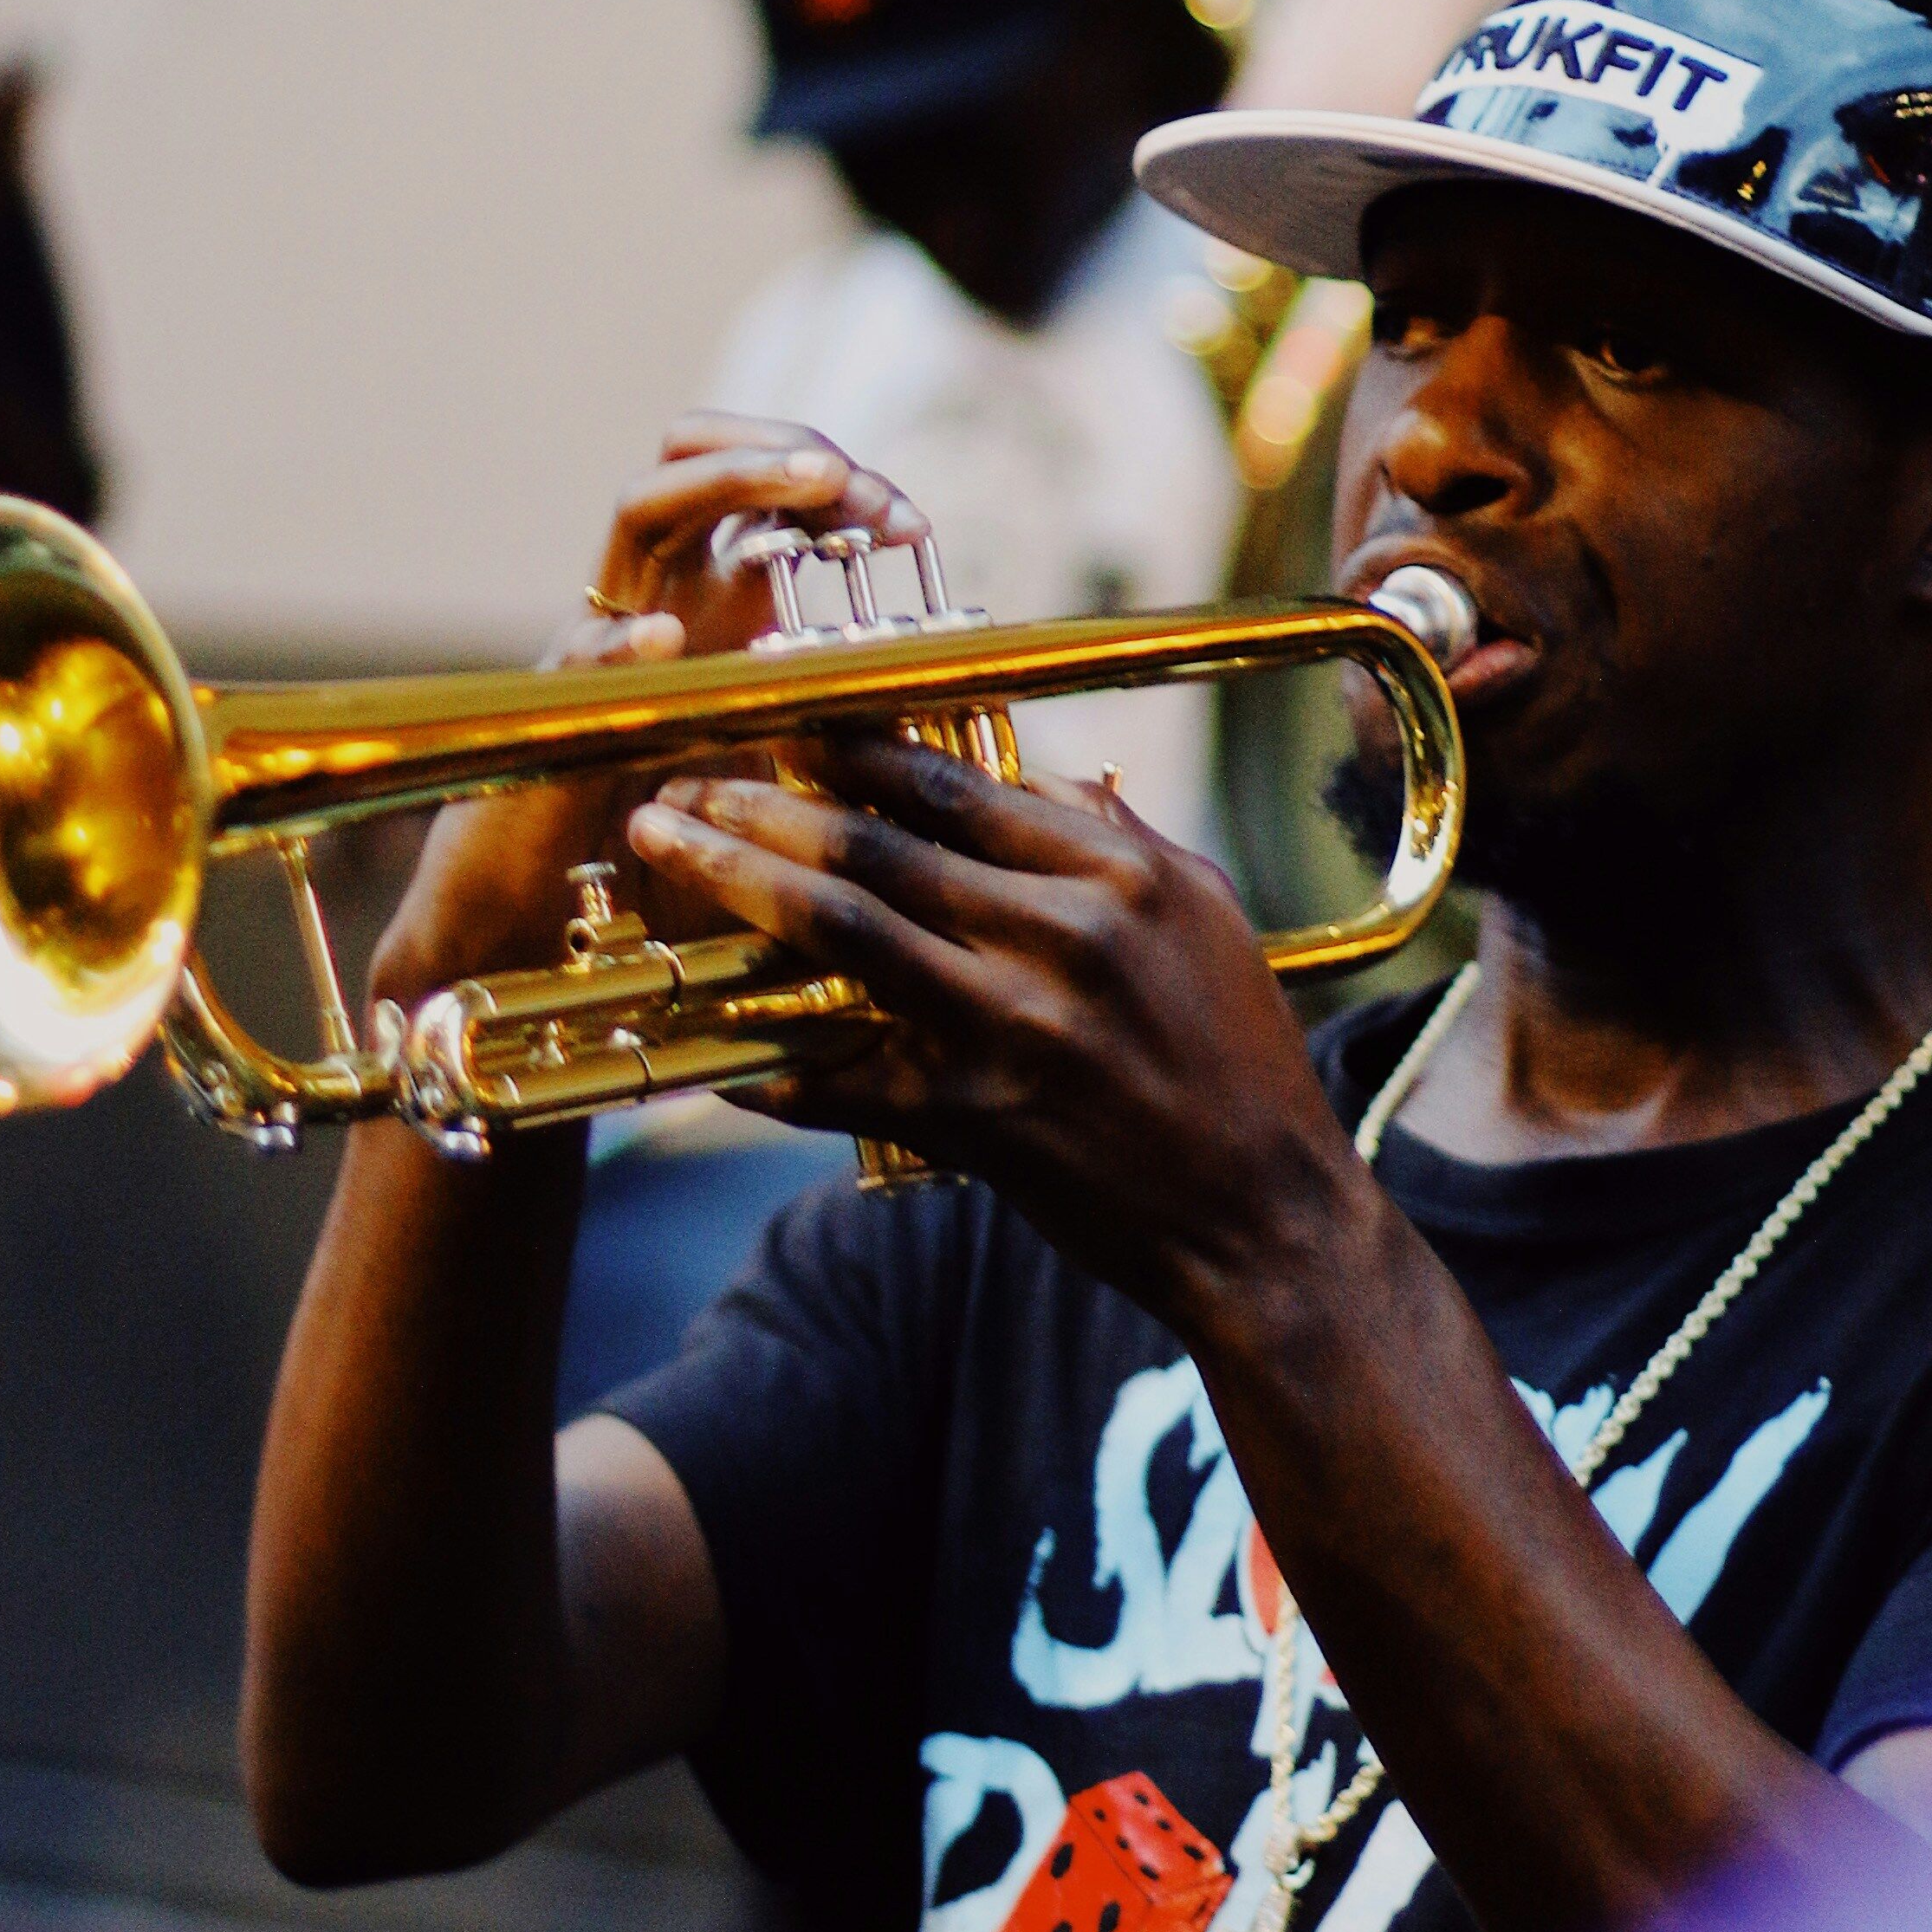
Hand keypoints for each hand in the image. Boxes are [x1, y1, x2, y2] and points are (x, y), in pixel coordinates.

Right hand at [368, 414, 933, 1021]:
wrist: (541, 929)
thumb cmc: (668, 864)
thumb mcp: (781, 778)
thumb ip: (845, 727)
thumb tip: (950, 693)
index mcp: (709, 610)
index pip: (766, 500)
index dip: (838, 490)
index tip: (908, 527)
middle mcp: (652, 603)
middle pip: (698, 464)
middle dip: (784, 452)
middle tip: (858, 487)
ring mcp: (599, 645)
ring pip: (639, 512)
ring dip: (726, 482)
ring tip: (808, 485)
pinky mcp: (554, 714)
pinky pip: (581, 654)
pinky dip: (621, 643)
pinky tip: (664, 638)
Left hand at [623, 738, 1374, 1327]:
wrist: (1264, 1216)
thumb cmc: (1239, 1062)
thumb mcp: (1206, 919)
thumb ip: (1117, 839)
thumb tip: (1038, 773)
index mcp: (1118, 876)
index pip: (957, 782)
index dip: (853, 743)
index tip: (784, 715)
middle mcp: (1061, 940)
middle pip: (879, 844)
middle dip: (764, 799)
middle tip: (685, 773)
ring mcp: (1012, 1032)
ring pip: (842, 932)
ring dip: (738, 879)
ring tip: (667, 842)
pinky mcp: (973, 1123)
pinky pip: (840, 1080)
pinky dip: (765, 1059)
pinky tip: (702, 1037)